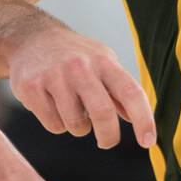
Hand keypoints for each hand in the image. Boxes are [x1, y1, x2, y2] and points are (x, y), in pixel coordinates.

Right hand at [8, 24, 155, 150]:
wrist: (31, 38)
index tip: (149, 142)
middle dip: (109, 136)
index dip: (143, 119)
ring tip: (74, 111)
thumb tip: (137, 120)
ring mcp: (54, 76)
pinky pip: (53, 125)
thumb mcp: (102, 63)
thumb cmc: (76, 57)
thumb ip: (119, 90)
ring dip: (79, 128)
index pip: (131, 93)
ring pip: (76, 124)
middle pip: (103, 113)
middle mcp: (81, 67)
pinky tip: (54, 107)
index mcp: (104, 61)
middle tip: (107, 142)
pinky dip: (58, 125)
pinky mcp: (31, 88)